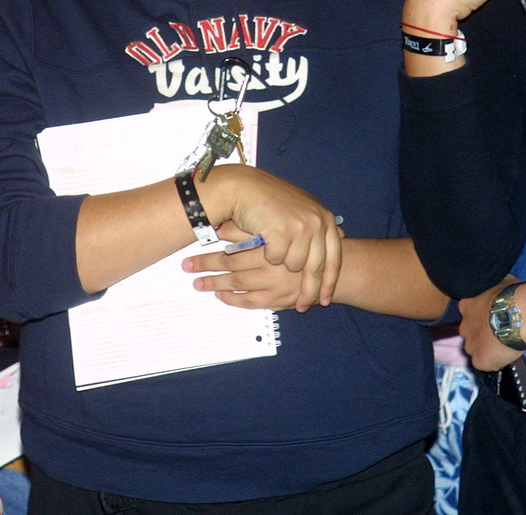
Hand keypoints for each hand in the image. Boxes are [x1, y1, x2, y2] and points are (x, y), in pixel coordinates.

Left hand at [184, 222, 346, 311]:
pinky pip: (251, 302)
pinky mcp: (279, 300)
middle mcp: (272, 266)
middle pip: (230, 268)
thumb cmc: (311, 241)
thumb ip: (255, 227)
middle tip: (186, 268)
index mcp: (272, 243)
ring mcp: (275, 285)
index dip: (211, 254)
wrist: (340, 267)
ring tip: (197, 283)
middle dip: (206, 268)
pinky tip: (221, 296)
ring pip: (238, 286)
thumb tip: (221, 224)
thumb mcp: (288, 226)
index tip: (190, 255)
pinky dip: (234, 300)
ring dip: (215, 285)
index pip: (233, 250)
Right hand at [198, 167, 342, 311]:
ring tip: (273, 246)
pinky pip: (276, 259)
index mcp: (325, 219)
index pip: (334, 259)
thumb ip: (321, 224)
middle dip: (309, 290)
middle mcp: (317, 223)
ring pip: (294, 265)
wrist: (244, 188)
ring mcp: (300, 227)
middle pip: (316, 268)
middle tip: (303, 306)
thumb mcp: (304, 207)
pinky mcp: (282, 232)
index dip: (329, 282)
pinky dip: (268, 254)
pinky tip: (263, 239)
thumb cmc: (272, 199)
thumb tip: (343, 236)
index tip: (324, 301)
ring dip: (281, 262)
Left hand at [457, 283, 520, 372]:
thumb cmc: (512, 295)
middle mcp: (463, 326)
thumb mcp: (500, 283)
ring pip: (475, 349)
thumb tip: (499, 288)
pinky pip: (483, 363)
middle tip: (498, 332)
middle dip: (481, 333)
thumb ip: (493, 290)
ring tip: (503, 345)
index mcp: (466, 305)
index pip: (468, 312)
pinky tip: (504, 355)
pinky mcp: (479, 360)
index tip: (492, 317)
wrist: (518, 315)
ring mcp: (470, 345)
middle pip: (470, 332)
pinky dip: (492, 361)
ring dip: (486, 348)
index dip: (481, 316)